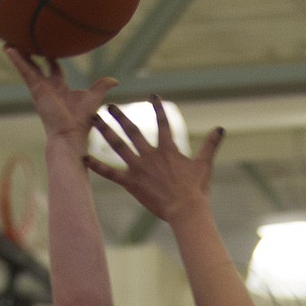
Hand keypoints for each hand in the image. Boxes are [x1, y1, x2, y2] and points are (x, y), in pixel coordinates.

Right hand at [5, 46, 116, 148]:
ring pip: (27, 66)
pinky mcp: (36, 89)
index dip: (51, 56)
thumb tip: (115, 81)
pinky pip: (24, 70)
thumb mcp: (94, 98)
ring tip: (9, 40)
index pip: (54, 68)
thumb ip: (102, 87)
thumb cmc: (82, 121)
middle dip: (31, 53)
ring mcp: (40, 87)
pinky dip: (16, 59)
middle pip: (36, 65)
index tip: (50, 45)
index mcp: (60, 87)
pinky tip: (8, 48)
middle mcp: (48, 86)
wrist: (70, 135)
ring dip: (19, 54)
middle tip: (24, 40)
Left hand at [87, 97, 224, 222]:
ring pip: (119, 146)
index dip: (158, 108)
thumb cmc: (196, 190)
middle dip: (121, 117)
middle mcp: (150, 154)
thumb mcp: (204, 165)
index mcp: (168, 149)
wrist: (186, 210)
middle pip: (133, 131)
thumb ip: (211, 145)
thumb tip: (221, 128)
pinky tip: (84, 158)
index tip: (152, 96)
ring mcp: (139, 168)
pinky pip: (111, 173)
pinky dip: (97, 166)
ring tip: (94, 120)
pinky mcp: (131, 183)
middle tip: (110, 106)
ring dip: (105, 132)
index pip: (163, 123)